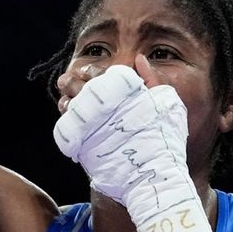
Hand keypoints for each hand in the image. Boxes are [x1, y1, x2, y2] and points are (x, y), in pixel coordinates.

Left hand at [53, 61, 211, 230]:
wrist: (154, 175)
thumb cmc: (165, 138)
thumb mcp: (166, 102)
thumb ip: (152, 78)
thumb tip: (139, 58)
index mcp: (122, 93)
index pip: (99, 73)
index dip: (92, 72)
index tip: (90, 74)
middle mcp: (103, 106)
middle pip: (79, 87)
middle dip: (71, 82)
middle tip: (67, 81)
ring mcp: (91, 126)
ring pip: (70, 106)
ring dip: (67, 100)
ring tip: (66, 97)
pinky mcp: (82, 145)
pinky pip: (66, 129)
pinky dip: (66, 121)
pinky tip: (68, 118)